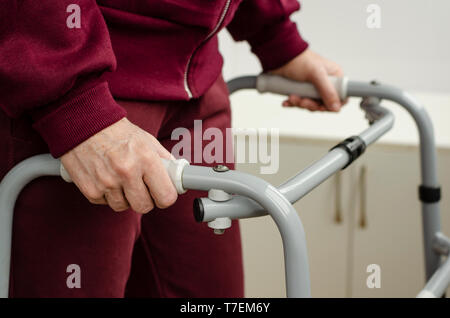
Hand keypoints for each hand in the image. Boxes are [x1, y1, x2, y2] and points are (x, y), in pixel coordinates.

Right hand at [60, 118, 177, 213]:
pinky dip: (108, 194)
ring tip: (120, 178)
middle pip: (145, 206)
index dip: (166, 196)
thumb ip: (163, 159)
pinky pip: (106, 203)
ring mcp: (107, 183)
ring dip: (125, 197)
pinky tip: (105, 177)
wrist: (81, 122)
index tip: (162, 193)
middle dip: (146, 199)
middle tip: (142, 187)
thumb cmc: (116, 131)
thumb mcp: (146, 139)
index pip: (166, 196)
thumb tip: (176, 176)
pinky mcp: (90, 190)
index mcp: (145, 159)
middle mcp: (127, 172)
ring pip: (124, 207)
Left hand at [270, 49, 344, 111]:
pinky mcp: (301, 90)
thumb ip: (327, 91)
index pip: (341, 96)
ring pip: (311, 104)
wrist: (279, 56)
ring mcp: (312, 87)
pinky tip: (287, 101)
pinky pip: (300, 102)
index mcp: (334, 76)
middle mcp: (325, 82)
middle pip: (324, 103)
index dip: (332, 105)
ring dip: (300, 103)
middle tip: (302, 101)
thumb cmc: (298, 60)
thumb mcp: (316, 75)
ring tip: (292, 97)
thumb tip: (336, 107)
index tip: (320, 106)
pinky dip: (293, 103)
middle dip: (311, 105)